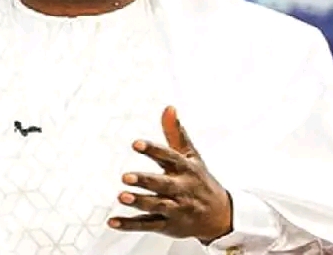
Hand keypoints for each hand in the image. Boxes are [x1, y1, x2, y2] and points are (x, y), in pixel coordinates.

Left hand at [107, 106, 231, 243]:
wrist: (220, 216)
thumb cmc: (200, 180)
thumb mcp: (191, 156)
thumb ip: (175, 133)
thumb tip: (169, 107)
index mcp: (186, 168)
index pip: (169, 157)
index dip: (152, 150)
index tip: (136, 143)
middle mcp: (181, 189)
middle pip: (162, 184)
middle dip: (145, 181)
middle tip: (125, 176)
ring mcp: (175, 208)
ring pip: (156, 205)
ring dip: (138, 201)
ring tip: (122, 196)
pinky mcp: (168, 225)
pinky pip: (147, 225)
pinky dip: (129, 224)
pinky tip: (112, 221)